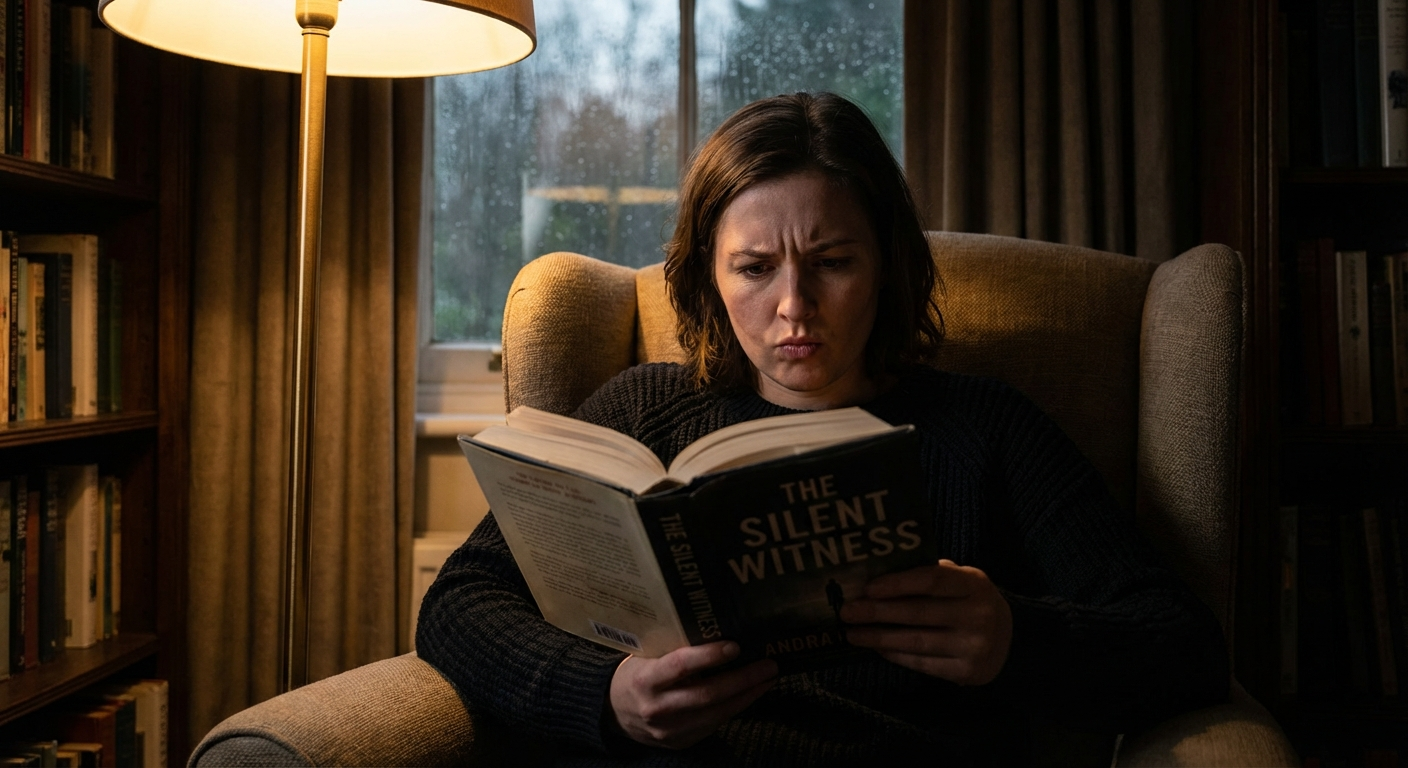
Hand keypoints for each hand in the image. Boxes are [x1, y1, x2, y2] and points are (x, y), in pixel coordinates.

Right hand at [609, 641, 777, 749]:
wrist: (612, 711)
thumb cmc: (635, 673)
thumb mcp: (645, 655)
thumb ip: (673, 648)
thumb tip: (715, 629)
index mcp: (646, 679)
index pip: (681, 666)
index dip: (709, 656)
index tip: (735, 646)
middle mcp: (657, 708)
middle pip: (707, 695)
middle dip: (742, 680)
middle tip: (768, 666)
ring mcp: (668, 730)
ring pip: (716, 714)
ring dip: (746, 696)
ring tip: (767, 680)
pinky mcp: (679, 743)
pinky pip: (713, 726)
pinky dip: (734, 709)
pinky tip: (748, 695)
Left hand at [839, 559, 1012, 685]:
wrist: (1009, 640)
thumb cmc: (970, 602)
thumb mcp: (961, 581)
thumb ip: (930, 574)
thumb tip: (879, 573)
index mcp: (974, 584)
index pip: (932, 580)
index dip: (898, 583)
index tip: (867, 587)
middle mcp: (977, 615)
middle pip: (918, 613)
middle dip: (877, 612)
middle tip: (847, 611)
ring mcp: (973, 646)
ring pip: (916, 641)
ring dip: (879, 637)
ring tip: (852, 633)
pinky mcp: (966, 672)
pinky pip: (922, 663)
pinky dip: (896, 655)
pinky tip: (877, 648)